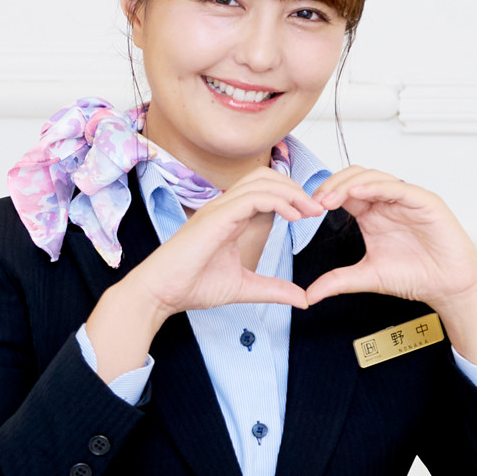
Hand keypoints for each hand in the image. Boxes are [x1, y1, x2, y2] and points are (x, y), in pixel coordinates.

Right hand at [86, 167, 318, 378]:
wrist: (160, 294)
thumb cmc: (191, 287)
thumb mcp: (244, 288)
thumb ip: (273, 290)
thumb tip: (303, 299)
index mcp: (230, 217)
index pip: (265, 190)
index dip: (292, 196)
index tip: (313, 214)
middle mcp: (224, 207)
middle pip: (265, 176)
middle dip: (295, 188)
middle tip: (317, 209)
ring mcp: (218, 209)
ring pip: (262, 181)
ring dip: (292, 192)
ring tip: (310, 211)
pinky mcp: (216, 218)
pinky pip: (253, 197)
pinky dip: (278, 201)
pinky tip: (294, 217)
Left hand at [304, 168, 476, 379]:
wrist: (447, 287)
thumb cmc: (416, 276)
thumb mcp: (367, 277)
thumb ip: (337, 281)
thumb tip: (307, 296)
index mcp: (373, 214)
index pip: (345, 192)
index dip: (325, 195)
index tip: (307, 210)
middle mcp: (388, 203)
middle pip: (355, 177)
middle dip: (332, 185)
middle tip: (316, 202)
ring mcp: (406, 200)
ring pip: (374, 176)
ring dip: (349, 183)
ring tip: (331, 198)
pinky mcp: (425, 202)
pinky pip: (398, 187)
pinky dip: (377, 186)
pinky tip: (358, 192)